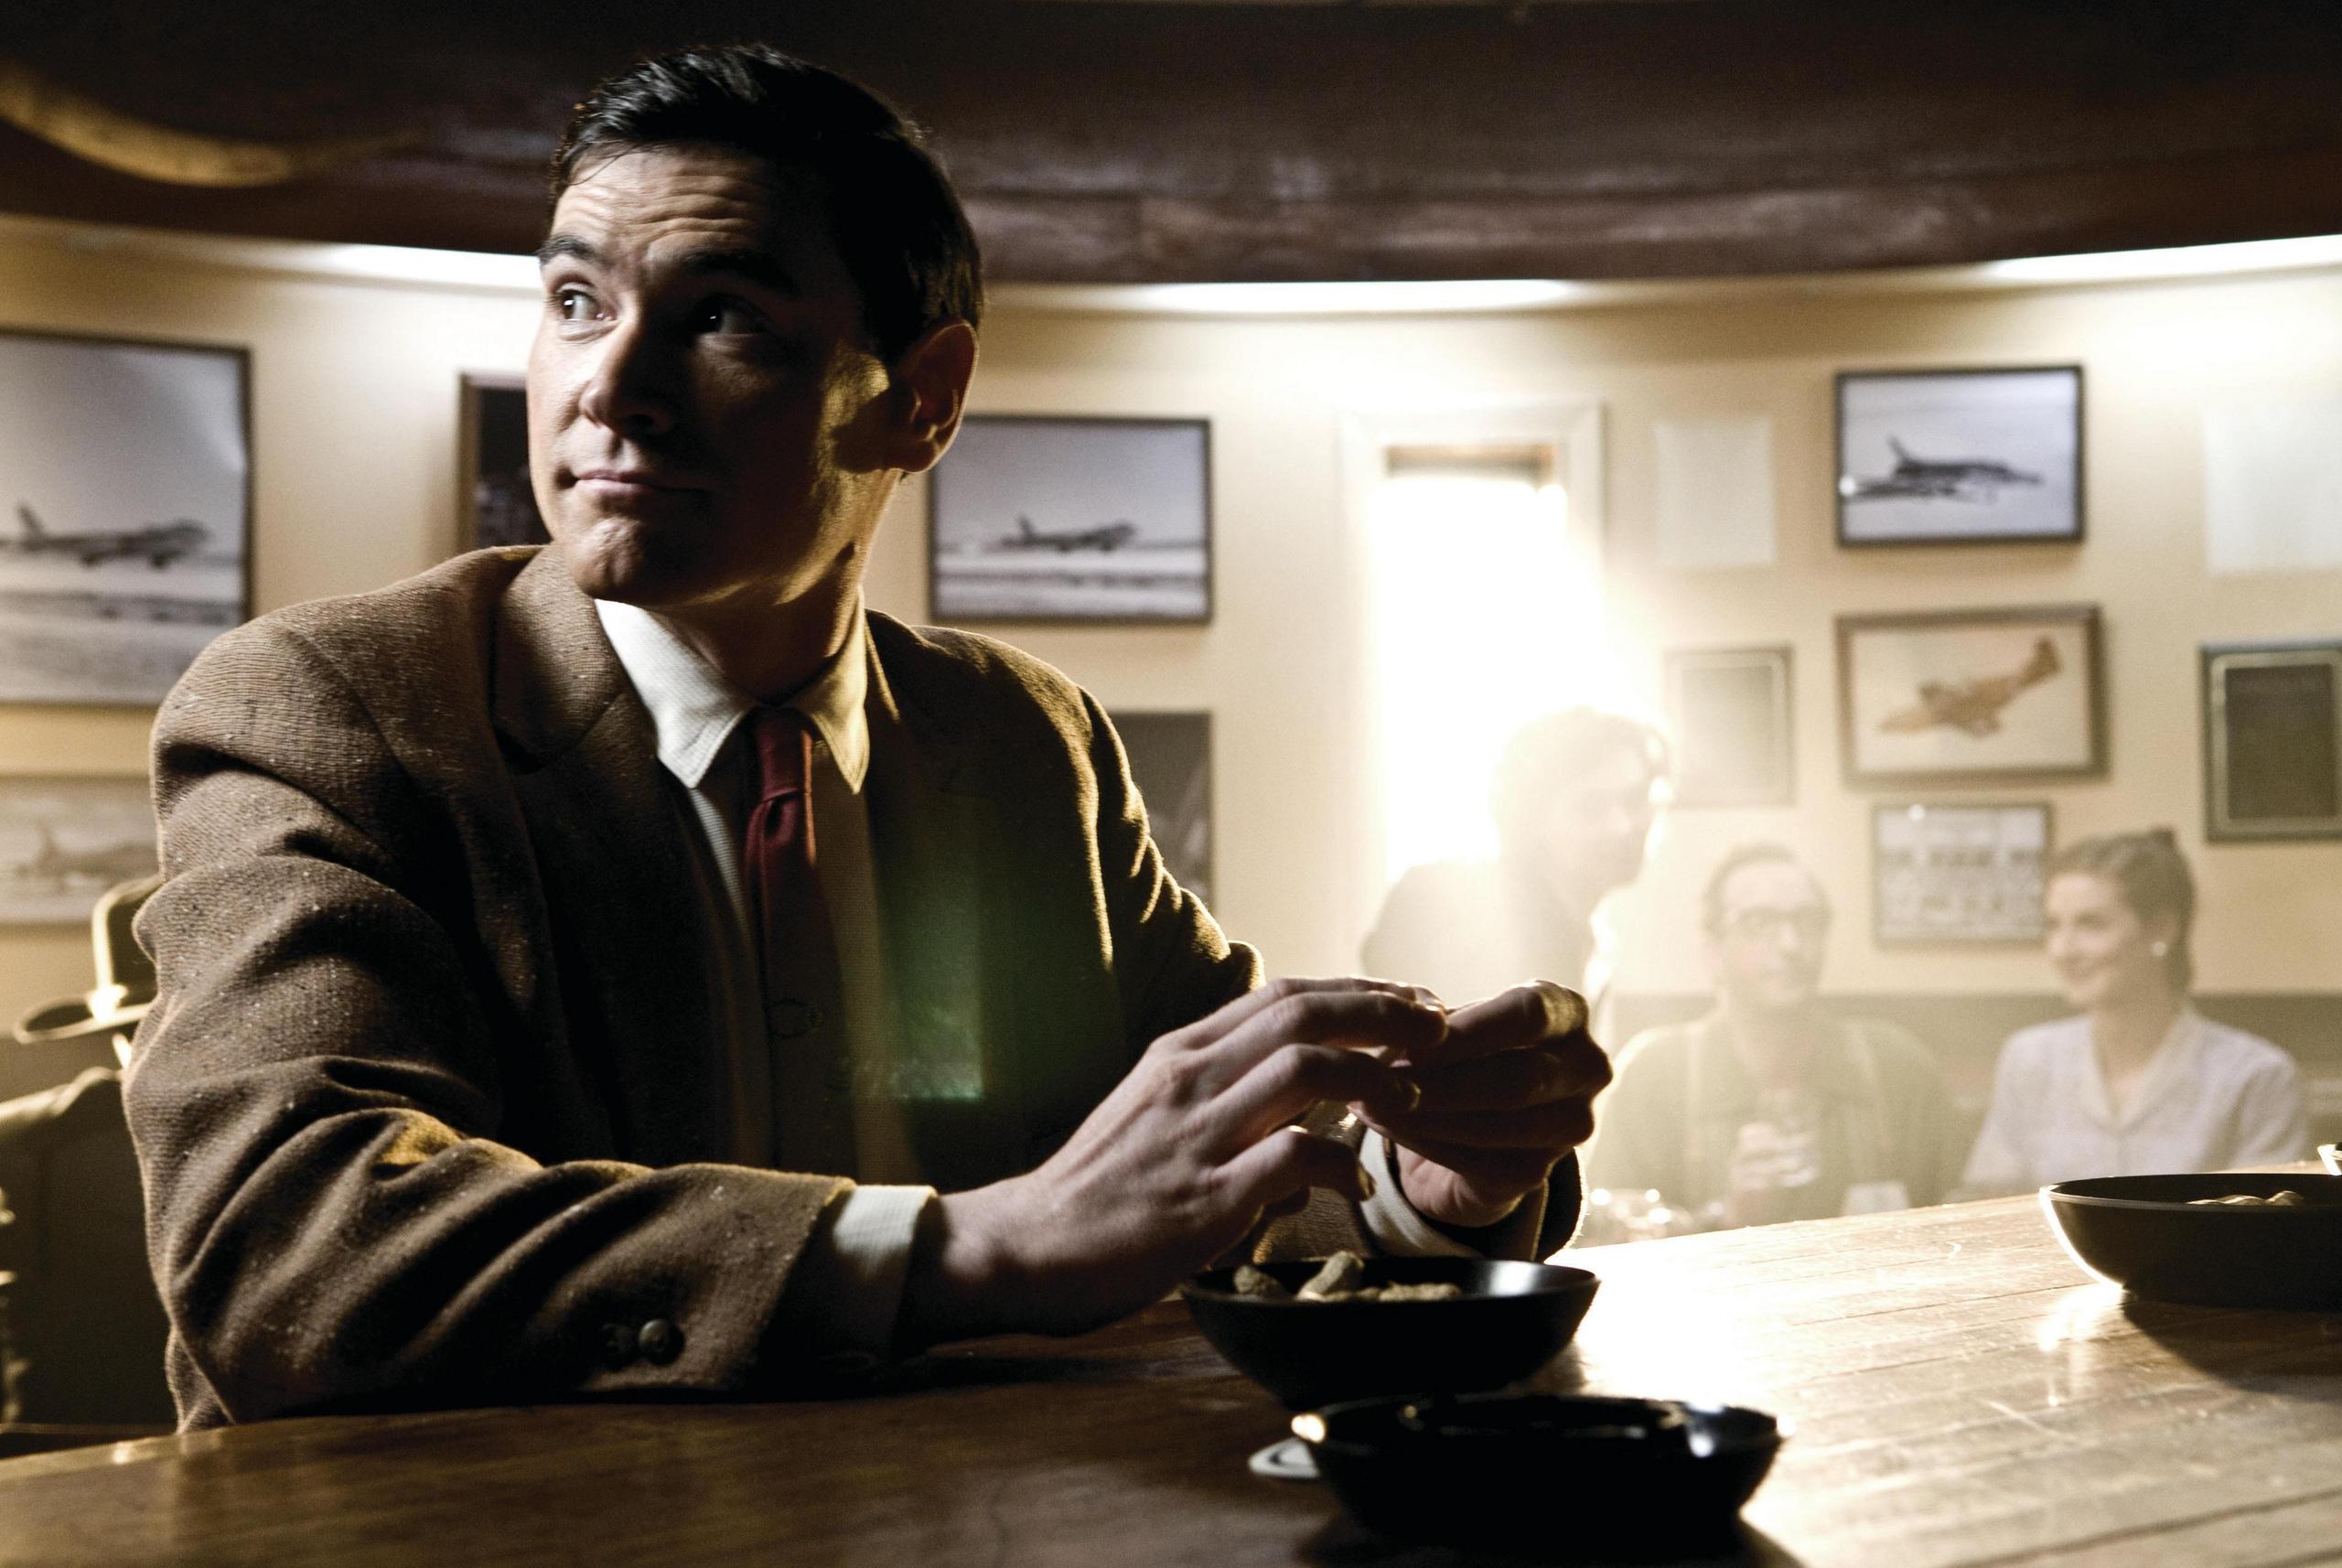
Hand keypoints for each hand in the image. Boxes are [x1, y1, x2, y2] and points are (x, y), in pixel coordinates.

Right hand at [899, 977, 1441, 1342]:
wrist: (1023, 1247)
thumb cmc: (1094, 1191)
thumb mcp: (1151, 1114)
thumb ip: (1215, 1094)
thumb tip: (1291, 1104)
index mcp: (1180, 1054)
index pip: (1283, 996)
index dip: (1356, 992)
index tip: (1409, 1000)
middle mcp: (1189, 1079)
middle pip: (1302, 1014)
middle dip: (1382, 1011)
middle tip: (1438, 1025)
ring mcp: (1195, 1136)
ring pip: (1302, 1069)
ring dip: (1372, 1074)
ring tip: (1413, 1095)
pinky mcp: (1201, 1200)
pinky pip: (1289, 1160)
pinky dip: (1336, 1164)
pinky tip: (1358, 1185)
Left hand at [1360, 981, 1610, 1228]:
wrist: (1472, 1119)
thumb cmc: (1461, 1051)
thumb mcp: (1454, 1023)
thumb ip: (1431, 1022)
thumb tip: (1394, 1030)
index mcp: (1567, 1013)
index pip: (1529, 1015)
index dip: (1467, 1031)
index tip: (1408, 1038)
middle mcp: (1586, 1069)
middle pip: (1519, 1078)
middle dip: (1441, 1080)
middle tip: (1376, 1079)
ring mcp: (1570, 1127)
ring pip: (1497, 1124)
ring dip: (1423, 1115)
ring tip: (1368, 1102)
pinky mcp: (1537, 1173)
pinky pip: (1477, 1162)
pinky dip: (1424, 1143)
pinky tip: (1387, 1127)